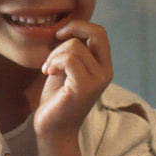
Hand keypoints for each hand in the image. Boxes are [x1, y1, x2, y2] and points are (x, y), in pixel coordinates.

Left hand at [34, 20, 112, 137]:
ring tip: (48, 69)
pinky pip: (69, 59)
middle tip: (54, 46)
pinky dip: (54, 62)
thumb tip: (67, 27)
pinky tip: (48, 73)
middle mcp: (106, 72)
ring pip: (75, 46)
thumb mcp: (67, 67)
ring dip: (54, 55)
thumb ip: (73, 49)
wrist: (52, 129)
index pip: (99, 32)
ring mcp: (98, 80)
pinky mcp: (85, 88)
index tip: (59, 36)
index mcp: (103, 65)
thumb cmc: (57, 97)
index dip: (78, 26)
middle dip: (70, 31)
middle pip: (96, 32)